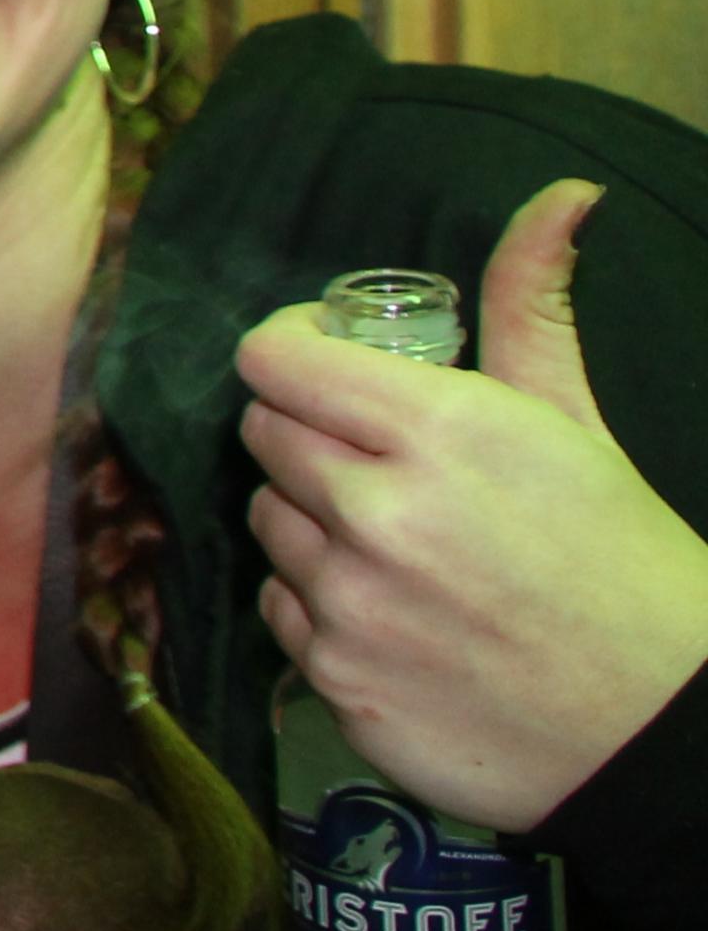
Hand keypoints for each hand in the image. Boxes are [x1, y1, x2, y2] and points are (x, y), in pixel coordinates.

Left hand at [241, 179, 707, 827]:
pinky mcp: (335, 681)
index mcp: (438, 433)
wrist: (666, 732)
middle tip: (375, 456)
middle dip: (309, 433)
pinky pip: (280, 613)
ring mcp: (350, 604)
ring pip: (267, 523)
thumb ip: (532, 305)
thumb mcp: (577, 425)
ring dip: (311, 522)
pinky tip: (397, 615)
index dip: (290, 349)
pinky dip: (320, 609)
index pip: (273, 359)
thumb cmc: (625, 563)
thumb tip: (562, 197)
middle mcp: (377, 514)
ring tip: (399, 544)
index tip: (320, 357)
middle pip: (264, 434)